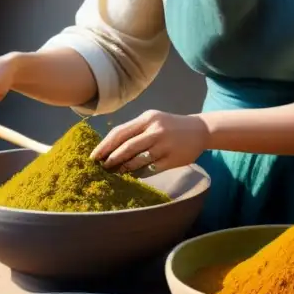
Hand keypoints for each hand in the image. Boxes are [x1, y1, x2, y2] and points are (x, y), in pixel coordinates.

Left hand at [90, 110, 209, 174]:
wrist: (200, 130)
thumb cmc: (170, 125)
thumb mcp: (153, 120)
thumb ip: (134, 130)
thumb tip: (110, 147)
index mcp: (147, 118)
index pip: (120, 132)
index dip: (105, 145)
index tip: (94, 156)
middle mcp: (155, 130)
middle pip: (127, 147)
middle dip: (112, 158)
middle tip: (103, 167)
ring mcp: (164, 145)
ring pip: (138, 160)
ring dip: (124, 168)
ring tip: (117, 171)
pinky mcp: (172, 159)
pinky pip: (150, 169)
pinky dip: (139, 173)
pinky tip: (134, 174)